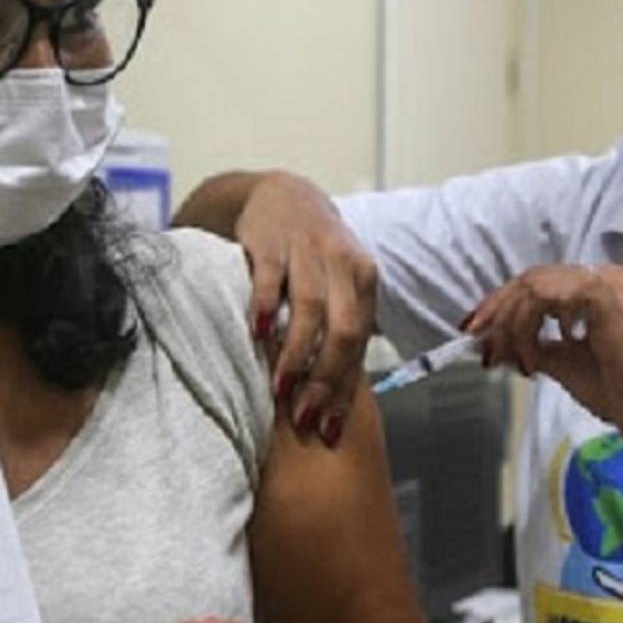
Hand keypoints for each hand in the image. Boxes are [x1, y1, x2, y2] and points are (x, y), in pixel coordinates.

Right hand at [235, 171, 376, 445]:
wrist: (284, 195)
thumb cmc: (314, 256)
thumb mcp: (338, 285)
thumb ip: (340, 333)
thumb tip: (335, 403)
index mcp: (364, 279)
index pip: (359, 342)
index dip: (344, 387)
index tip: (329, 426)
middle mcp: (343, 263)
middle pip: (342, 329)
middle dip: (324, 378)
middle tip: (304, 416)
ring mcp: (307, 250)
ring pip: (310, 308)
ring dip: (296, 352)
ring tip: (280, 388)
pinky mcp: (271, 241)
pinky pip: (271, 278)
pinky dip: (266, 306)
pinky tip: (257, 334)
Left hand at [466, 264, 622, 460]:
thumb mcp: (567, 364)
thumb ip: (535, 348)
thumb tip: (497, 344)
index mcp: (601, 288)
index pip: (539, 284)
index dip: (501, 306)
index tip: (477, 333)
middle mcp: (606, 277)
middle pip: (531, 280)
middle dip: (496, 312)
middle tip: (477, 341)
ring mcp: (608, 284)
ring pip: (533, 287)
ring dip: (510, 324)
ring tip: (508, 360)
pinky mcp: (605, 298)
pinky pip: (545, 299)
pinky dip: (527, 328)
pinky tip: (533, 359)